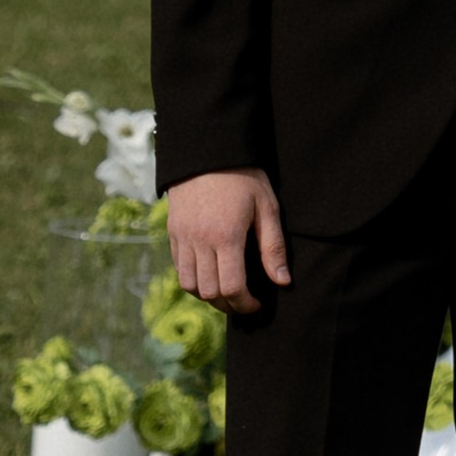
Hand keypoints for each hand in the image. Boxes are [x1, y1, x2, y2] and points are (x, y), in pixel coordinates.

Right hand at [167, 169, 287, 317]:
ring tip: (226, 293)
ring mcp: (183, 238)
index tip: (257, 305)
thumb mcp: (266, 207)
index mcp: (226, 237)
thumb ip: (273, 247)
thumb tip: (282, 282)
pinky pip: (179, 268)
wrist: (208, 150)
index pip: (232, 287)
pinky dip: (193, 280)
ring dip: (208, 296)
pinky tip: (209, 275)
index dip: (245, 304)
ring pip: (189, 284)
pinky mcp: (173, 232)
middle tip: (244, 303)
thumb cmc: (244, 177)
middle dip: (228, 305)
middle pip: (209, 292)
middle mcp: (200, 241)